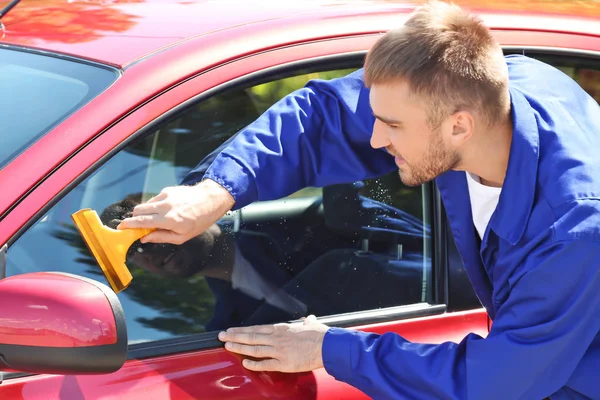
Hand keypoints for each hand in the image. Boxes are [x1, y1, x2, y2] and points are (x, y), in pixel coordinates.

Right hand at [118, 179, 234, 244]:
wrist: (210, 200)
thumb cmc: (199, 221)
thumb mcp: (182, 237)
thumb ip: (161, 237)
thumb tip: (144, 238)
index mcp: (169, 220)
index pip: (142, 221)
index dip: (129, 225)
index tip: (121, 227)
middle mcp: (165, 206)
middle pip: (139, 210)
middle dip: (135, 218)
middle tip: (139, 225)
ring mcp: (166, 196)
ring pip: (146, 204)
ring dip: (146, 212)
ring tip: (158, 218)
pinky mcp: (168, 190)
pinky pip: (155, 199)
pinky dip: (156, 206)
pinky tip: (167, 210)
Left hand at [218, 315, 328, 371]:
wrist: (328, 346)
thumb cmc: (320, 335)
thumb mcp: (311, 324)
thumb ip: (306, 322)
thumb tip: (308, 320)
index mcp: (282, 329)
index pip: (257, 329)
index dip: (242, 330)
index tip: (232, 329)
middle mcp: (277, 338)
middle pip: (251, 337)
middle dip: (235, 336)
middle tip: (221, 336)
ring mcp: (279, 351)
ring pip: (255, 349)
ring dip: (240, 347)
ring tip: (227, 346)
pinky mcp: (284, 363)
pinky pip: (265, 364)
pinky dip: (254, 363)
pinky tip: (244, 363)